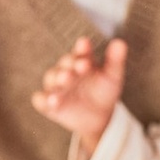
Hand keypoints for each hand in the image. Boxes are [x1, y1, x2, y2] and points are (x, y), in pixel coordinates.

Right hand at [31, 36, 127, 154]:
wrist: (98, 117)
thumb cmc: (104, 92)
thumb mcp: (112, 76)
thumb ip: (115, 60)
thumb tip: (120, 43)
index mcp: (81, 60)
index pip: (80, 52)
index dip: (82, 49)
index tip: (85, 44)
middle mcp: (66, 71)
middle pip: (63, 64)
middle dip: (69, 64)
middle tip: (79, 66)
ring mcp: (56, 87)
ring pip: (50, 78)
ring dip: (56, 78)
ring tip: (64, 80)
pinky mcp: (48, 104)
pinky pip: (40, 100)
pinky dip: (43, 99)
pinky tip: (51, 101)